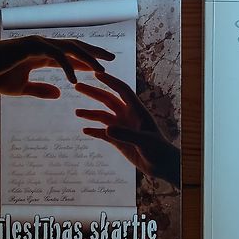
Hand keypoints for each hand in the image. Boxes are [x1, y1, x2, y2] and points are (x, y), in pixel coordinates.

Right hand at [0, 37, 114, 98]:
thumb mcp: (21, 88)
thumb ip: (40, 90)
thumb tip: (59, 95)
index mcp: (42, 54)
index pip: (70, 55)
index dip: (86, 60)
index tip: (101, 68)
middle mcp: (44, 45)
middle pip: (76, 47)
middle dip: (95, 52)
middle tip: (112, 59)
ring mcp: (40, 43)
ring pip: (71, 48)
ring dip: (88, 58)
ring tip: (102, 70)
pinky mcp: (34, 46)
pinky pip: (57, 56)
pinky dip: (68, 66)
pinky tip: (75, 79)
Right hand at [75, 72, 179, 187]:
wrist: (162, 165)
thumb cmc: (158, 150)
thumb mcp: (144, 142)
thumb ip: (126, 135)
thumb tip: (107, 128)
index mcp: (137, 110)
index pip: (122, 90)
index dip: (110, 81)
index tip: (96, 73)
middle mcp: (128, 115)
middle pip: (108, 99)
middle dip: (93, 92)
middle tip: (77, 86)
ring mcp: (122, 127)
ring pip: (103, 116)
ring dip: (90, 113)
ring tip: (77, 112)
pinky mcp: (119, 140)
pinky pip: (103, 133)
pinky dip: (94, 131)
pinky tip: (84, 130)